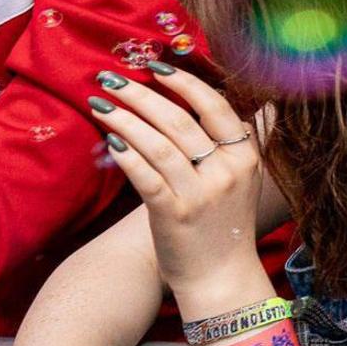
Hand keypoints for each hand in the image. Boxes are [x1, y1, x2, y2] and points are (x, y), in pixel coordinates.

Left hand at [88, 65, 268, 297]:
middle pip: (180, 120)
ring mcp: (201, 194)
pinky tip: (109, 138)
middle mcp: (227, 172)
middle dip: (142, 94)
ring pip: (159, 144)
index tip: (157, 67)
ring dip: (125, 118)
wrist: (221, 278)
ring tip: (100, 102)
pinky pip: (145, 176)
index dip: (185, 83)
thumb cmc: (224, 226)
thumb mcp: (243, 180)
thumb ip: (235, 143)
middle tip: (112, 78)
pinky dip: (126, 154)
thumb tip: (231, 102)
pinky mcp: (174, 215)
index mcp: (246, 157)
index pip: (216, 107)